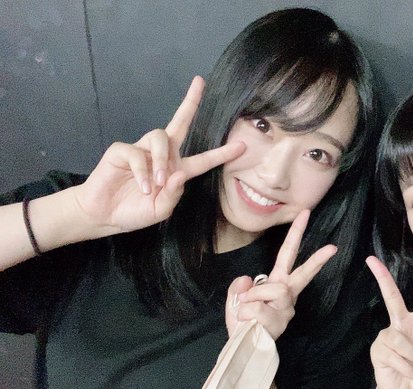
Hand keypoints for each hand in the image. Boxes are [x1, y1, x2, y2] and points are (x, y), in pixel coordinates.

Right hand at [71, 76, 244, 234]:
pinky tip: (141, 186)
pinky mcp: (121, 151)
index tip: (242, 146)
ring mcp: (141, 150)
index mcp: (176, 170)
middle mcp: (161, 155)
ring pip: (161, 138)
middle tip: (200, 83)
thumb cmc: (133, 212)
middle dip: (190, 102)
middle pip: (179, 122)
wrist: (104, 215)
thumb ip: (173, 195)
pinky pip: (136, 153)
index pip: (203, 159)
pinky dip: (142, 171)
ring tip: (156, 184)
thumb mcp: (160, 210)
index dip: (222, 153)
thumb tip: (179, 174)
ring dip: (162, 160)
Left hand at [225, 209, 336, 339]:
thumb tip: (248, 280)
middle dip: (317, 259)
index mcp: (277, 283)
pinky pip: (258, 308)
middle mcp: (286, 294)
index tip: (305, 213)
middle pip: (302, 272)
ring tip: (248, 310)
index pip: (288, 255)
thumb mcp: (235, 300)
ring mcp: (286, 309)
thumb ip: (239, 287)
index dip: (295, 233)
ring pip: (273, 289)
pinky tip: (248, 322)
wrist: (242, 350)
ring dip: (254, 297)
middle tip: (333, 247)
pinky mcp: (280, 322)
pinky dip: (246, 312)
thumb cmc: (243, 324)